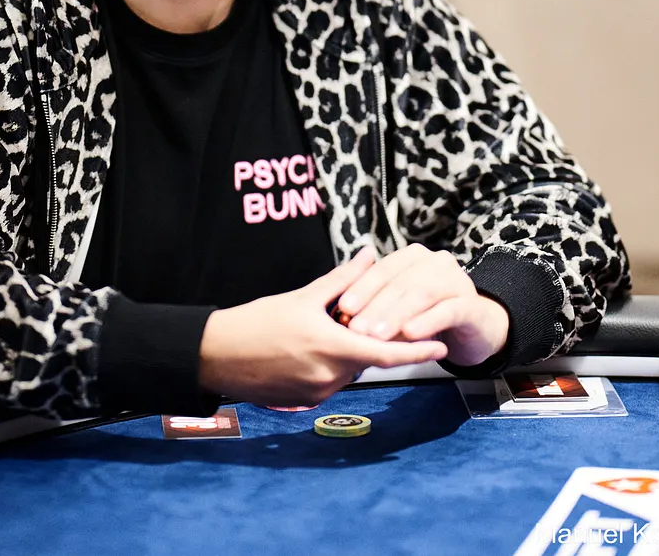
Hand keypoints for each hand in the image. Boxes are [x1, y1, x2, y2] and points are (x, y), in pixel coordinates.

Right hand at [197, 248, 447, 405]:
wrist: (216, 356)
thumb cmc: (257, 321)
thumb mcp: (303, 296)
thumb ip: (343, 279)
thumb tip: (370, 256)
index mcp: (333, 347)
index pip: (387, 353)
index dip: (417, 351)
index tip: (442, 348)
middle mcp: (329, 376)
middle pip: (367, 360)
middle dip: (371, 341)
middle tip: (363, 321)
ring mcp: (317, 393)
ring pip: (348, 371)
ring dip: (348, 353)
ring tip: (326, 331)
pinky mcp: (304, 402)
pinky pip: (330, 383)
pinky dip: (330, 366)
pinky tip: (308, 349)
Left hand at [334, 243, 509, 367]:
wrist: (475, 330)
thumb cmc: (429, 316)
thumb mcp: (400, 309)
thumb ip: (377, 305)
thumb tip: (344, 314)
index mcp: (413, 258)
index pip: (382, 270)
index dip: (361, 288)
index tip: (342, 308)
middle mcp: (435, 262)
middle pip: (399, 282)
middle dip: (375, 306)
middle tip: (355, 327)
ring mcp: (456, 281)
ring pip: (421, 294)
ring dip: (396, 315)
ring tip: (377, 335)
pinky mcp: (472, 305)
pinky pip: (447, 311)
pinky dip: (427, 321)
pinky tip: (411, 334)